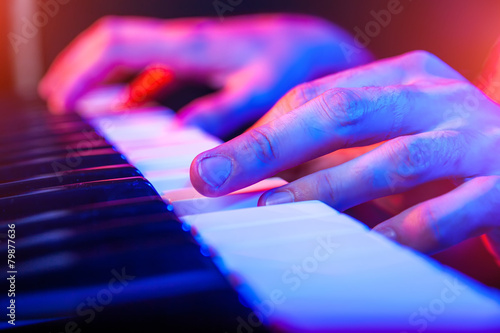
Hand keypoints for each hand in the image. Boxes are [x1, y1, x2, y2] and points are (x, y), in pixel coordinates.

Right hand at [39, 14, 371, 137]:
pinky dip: (134, 89)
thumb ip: (222, 112)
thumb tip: (178, 135)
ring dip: (103, 81)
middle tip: (57, 103)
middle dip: (81, 71)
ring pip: (133, 60)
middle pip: (115, 47)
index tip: (61, 100)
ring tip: (81, 109)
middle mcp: (186, 44)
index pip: (118, 45)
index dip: (83, 69)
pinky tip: (132, 111)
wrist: (320, 49)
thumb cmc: (297, 65)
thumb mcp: (264, 93)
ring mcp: (192, 53)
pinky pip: (156, 72)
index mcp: (193, 46)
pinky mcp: (202, 64)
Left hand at [189, 50, 499, 261]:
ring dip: (324, 190)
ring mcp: (474, 137)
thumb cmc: (450, 156)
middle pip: (341, 113)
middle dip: (269, 147)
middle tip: (210, 176)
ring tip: (271, 212)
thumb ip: (337, 144)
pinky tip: (360, 248)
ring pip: (390, 161)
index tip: (220, 165)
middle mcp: (437, 97)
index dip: (266, 133)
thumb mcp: (393, 135)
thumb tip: (254, 168)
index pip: (320, 97)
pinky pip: (441, 214)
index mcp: (405, 78)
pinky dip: (397, 233)